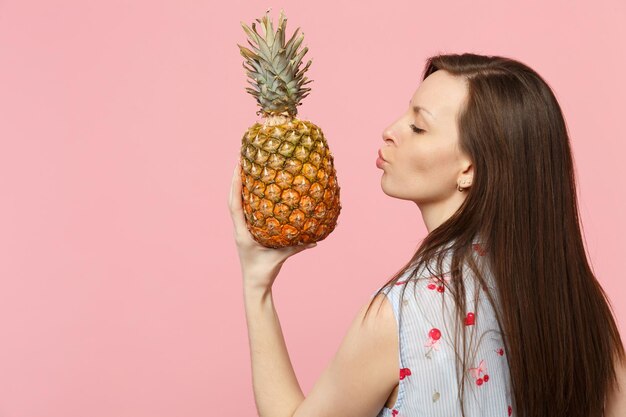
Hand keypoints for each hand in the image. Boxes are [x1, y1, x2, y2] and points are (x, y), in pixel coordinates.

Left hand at [228, 160, 316, 290]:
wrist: (255, 285)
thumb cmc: (264, 272)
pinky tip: (255, 190)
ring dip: (239, 187)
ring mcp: (241, 230)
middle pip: (232, 200)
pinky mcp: (246, 232)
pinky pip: (243, 211)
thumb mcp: (280, 258)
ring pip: (236, 204)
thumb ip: (296, 247)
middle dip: (236, 180)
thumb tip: (315, 240)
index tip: (238, 169)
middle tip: (242, 161)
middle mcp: (239, 229)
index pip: (235, 205)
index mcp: (243, 233)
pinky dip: (246, 198)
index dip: (235, 187)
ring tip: (246, 170)